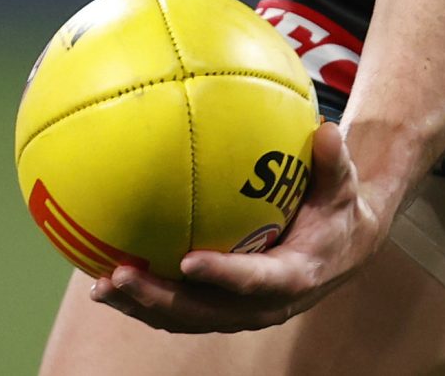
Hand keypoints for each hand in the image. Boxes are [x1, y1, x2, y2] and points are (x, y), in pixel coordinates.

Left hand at [92, 122, 385, 334]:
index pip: (255, 281)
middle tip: (120, 275)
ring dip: (141, 305)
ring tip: (100, 286)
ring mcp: (237, 311)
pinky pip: (178, 308)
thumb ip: (334, 162)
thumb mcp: (344, 185)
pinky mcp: (220, 308)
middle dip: (158, 298)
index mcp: (293, 276)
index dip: (221, 276)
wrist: (341, 250)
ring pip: (183, 317)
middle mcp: (261, 305)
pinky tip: (107, 277)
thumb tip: (324, 128)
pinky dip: (144, 298)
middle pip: (203, 311)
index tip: (189, 261)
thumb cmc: (338, 210)